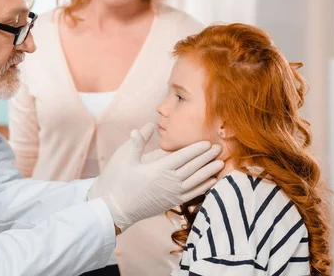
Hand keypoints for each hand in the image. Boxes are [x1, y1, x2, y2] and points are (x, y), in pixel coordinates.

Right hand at [89, 123, 223, 231]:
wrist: (113, 208)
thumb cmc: (116, 180)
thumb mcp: (124, 156)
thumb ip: (138, 140)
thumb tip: (150, 125)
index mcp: (159, 168)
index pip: (184, 156)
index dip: (197, 149)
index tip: (208, 142)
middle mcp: (169, 182)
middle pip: (194, 167)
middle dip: (207, 157)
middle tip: (219, 148)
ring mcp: (171, 194)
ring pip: (196, 181)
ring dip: (209, 172)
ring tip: (221, 163)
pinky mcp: (171, 203)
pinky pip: (192, 194)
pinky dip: (203, 187)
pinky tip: (211, 181)